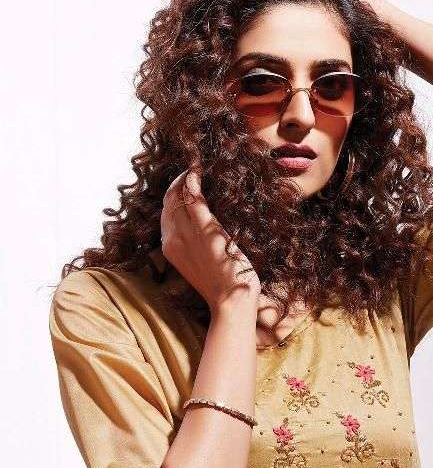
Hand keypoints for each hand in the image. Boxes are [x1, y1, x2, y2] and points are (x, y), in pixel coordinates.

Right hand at [161, 169, 260, 309]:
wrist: (231, 301)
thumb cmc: (222, 284)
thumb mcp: (201, 262)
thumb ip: (195, 242)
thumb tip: (201, 226)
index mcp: (169, 248)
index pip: (165, 212)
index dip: (172, 194)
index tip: (184, 182)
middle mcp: (172, 239)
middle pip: (168, 202)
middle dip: (177, 182)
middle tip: (191, 168)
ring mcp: (188, 235)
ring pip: (178, 197)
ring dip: (184, 177)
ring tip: (195, 166)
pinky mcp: (206, 231)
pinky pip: (194, 200)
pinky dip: (192, 182)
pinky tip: (196, 171)